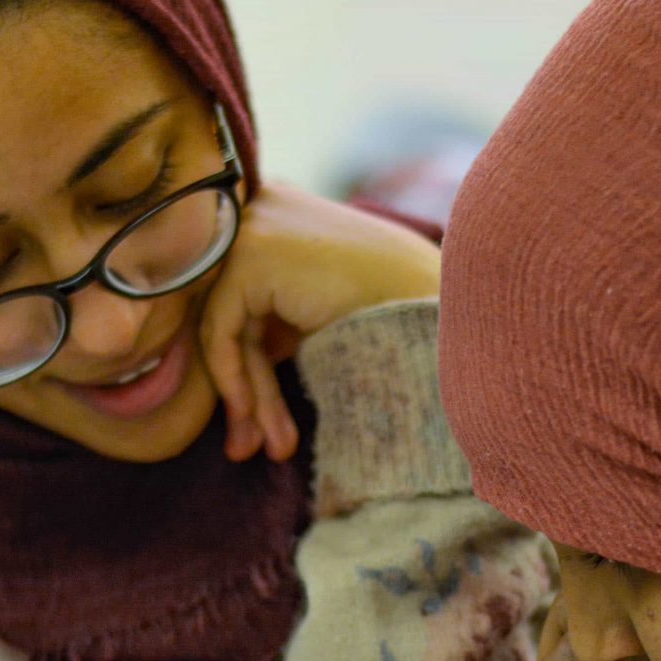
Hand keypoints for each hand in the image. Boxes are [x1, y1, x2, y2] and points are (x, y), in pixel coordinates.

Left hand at [199, 183, 438, 461]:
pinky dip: (233, 378)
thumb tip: (232, 397)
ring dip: (248, 397)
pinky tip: (252, 416)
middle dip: (248, 392)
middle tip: (249, 451)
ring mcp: (253, 228)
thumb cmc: (393, 317)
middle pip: (235, 318)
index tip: (256, 432)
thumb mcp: (317, 319)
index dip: (249, 372)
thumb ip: (271, 336)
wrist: (438, 308)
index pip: (244, 302)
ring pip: (227, 329)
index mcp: (280, 216)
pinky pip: (222, 329)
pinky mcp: (250, 255)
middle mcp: (262, 210)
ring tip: (269, 449)